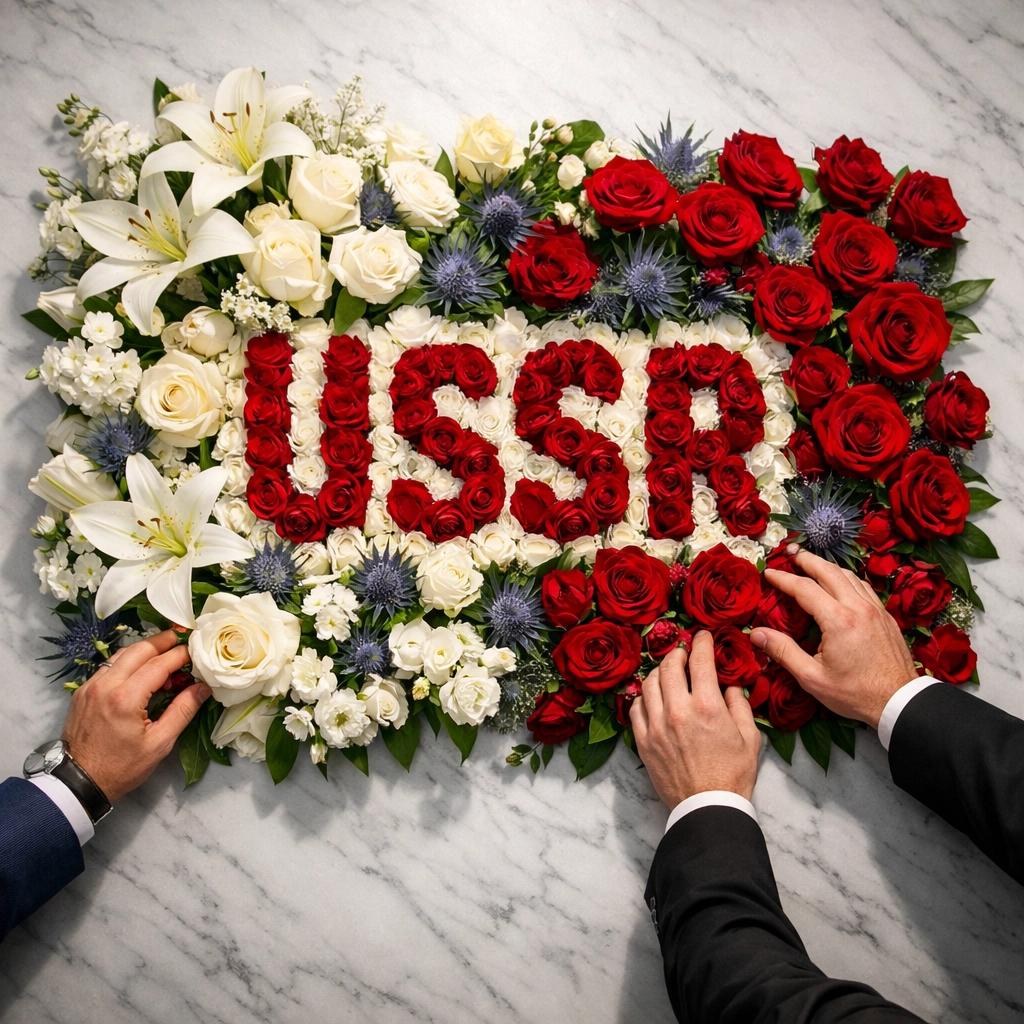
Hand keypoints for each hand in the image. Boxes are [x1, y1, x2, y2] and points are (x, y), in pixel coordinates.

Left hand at [61, 630, 210, 801]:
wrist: (79, 781)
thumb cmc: (122, 767)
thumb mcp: (159, 743)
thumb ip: (183, 710)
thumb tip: (203, 687)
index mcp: (125, 699)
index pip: (159, 664)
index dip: (180, 654)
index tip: (195, 651)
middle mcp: (105, 685)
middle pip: (138, 650)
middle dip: (162, 641)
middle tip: (181, 639)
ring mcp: (90, 687)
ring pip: (121, 654)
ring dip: (144, 650)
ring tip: (164, 653)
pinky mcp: (82, 692)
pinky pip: (108, 666)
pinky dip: (127, 662)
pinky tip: (140, 671)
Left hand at [630, 631, 760, 807]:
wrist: (708, 806)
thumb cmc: (733, 775)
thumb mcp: (750, 738)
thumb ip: (740, 706)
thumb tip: (731, 688)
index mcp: (707, 706)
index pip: (699, 661)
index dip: (701, 643)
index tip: (702, 636)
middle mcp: (678, 711)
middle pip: (669, 666)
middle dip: (677, 653)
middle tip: (683, 653)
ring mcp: (656, 725)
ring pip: (648, 684)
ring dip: (658, 673)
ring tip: (667, 673)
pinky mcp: (643, 741)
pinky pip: (636, 708)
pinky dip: (643, 697)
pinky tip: (652, 698)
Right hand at [750, 547, 917, 728]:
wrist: (900, 701)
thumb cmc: (854, 694)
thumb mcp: (812, 677)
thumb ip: (783, 651)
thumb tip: (756, 633)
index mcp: (838, 620)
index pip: (804, 588)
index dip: (783, 578)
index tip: (768, 573)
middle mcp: (858, 607)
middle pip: (829, 571)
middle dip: (807, 560)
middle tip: (790, 555)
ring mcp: (875, 609)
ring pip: (849, 575)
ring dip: (828, 567)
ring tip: (812, 565)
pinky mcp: (885, 616)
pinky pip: (863, 587)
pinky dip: (846, 578)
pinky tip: (840, 584)